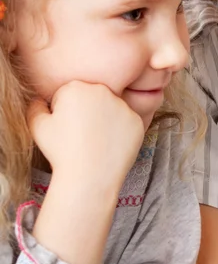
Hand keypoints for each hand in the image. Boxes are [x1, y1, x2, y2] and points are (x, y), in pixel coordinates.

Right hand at [28, 81, 144, 192]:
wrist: (89, 176)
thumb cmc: (61, 152)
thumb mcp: (37, 126)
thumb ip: (35, 106)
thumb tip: (40, 99)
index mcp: (76, 87)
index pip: (70, 93)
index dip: (65, 111)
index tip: (66, 127)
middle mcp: (103, 91)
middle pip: (93, 97)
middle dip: (87, 111)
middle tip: (81, 134)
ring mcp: (123, 105)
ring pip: (111, 108)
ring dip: (105, 119)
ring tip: (96, 141)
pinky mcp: (137, 120)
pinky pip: (127, 122)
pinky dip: (120, 131)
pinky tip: (110, 145)